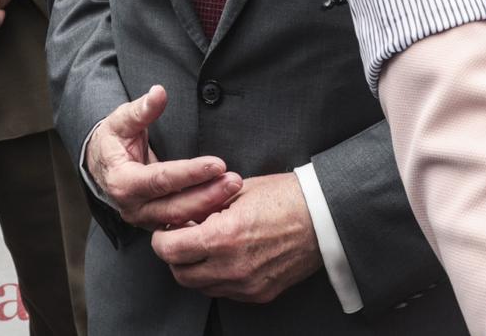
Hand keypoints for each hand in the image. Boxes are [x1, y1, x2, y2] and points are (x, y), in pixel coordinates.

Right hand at [85, 86, 241, 229]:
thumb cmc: (112, 141)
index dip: (191, 173)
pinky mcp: (155, 223)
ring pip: (180, 219)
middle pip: (174, 206)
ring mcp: (144, 219)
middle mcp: (133, 207)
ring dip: (209, 205)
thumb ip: (141, 109)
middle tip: (234, 181)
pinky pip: (181, 225)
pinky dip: (203, 217)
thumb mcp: (120, 121)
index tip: (218, 164)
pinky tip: (224, 207)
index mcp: (122, 182)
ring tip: (233, 189)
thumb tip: (159, 92)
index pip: (161, 179)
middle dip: (207, 194)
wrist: (100, 165)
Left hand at [151, 172, 322, 303]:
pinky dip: (217, 277)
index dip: (161, 239)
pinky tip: (226, 256)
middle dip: (175, 256)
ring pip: (201, 286)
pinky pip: (224, 291)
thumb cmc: (284, 196)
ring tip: (205, 245)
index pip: (170, 250)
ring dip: (195, 268)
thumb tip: (179, 216)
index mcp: (223, 237)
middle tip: (181, 237)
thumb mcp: (237, 191)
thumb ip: (204, 207)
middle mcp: (232, 267)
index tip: (165, 229)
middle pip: (181, 274)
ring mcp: (247, 285)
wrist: (324, 217)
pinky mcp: (259, 294)